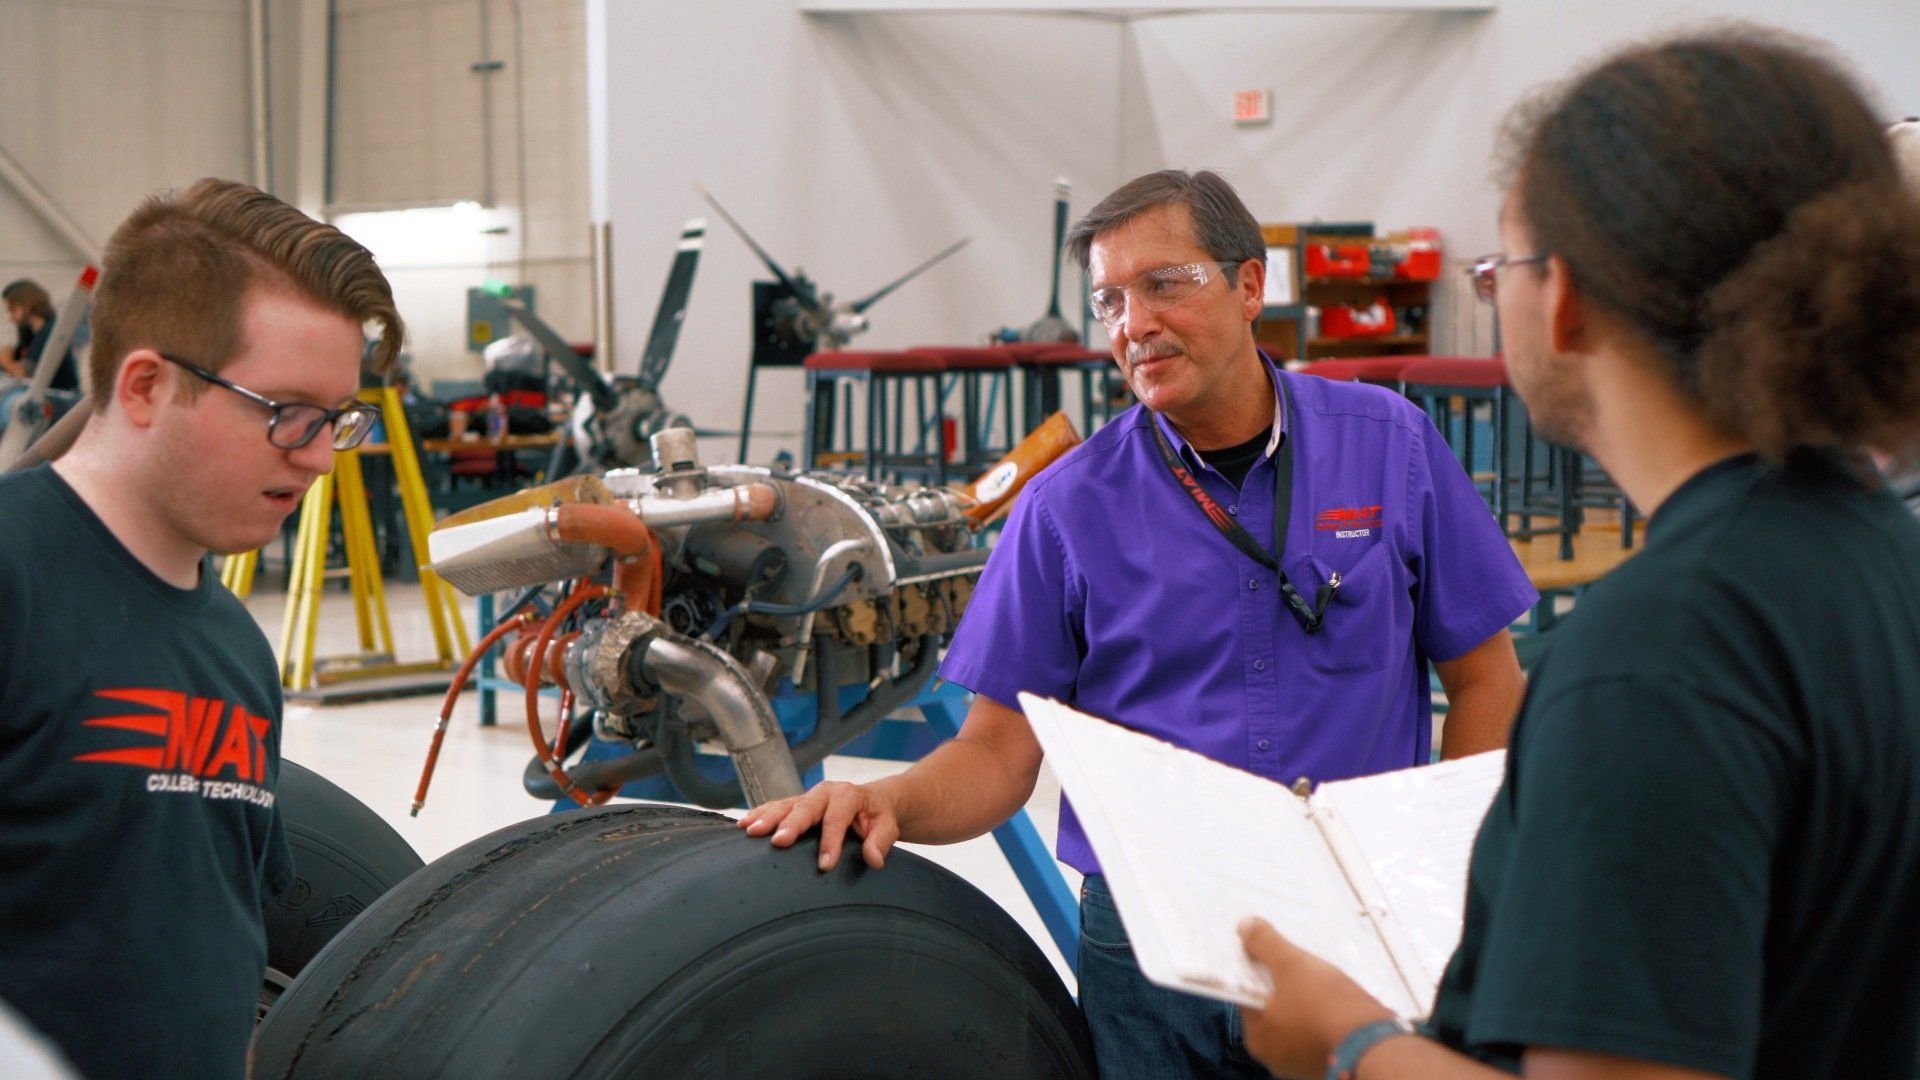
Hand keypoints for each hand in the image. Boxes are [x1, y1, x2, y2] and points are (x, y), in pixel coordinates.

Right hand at [737, 780, 901, 870]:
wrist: (872, 801)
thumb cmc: (877, 816)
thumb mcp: (888, 826)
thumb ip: (881, 841)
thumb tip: (874, 859)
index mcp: (848, 795)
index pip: (837, 818)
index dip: (831, 841)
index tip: (825, 865)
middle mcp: (825, 792)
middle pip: (805, 808)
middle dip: (791, 825)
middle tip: (778, 841)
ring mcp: (807, 797)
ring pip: (784, 805)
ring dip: (766, 817)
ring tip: (750, 830)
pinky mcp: (796, 803)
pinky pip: (775, 806)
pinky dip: (759, 814)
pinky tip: (743, 825)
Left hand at [1238, 917, 1395, 1078]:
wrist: (1377, 1043)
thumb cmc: (1326, 1005)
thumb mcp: (1291, 964)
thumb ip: (1265, 944)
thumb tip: (1245, 926)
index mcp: (1258, 1038)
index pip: (1248, 994)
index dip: (1256, 968)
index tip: (1270, 951)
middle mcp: (1276, 1057)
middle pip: (1274, 1009)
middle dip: (1285, 985)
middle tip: (1300, 963)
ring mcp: (1303, 1064)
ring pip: (1298, 1020)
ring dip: (1307, 1000)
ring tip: (1322, 979)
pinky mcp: (1329, 1063)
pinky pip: (1320, 1032)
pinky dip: (1324, 1017)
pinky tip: (1336, 1000)